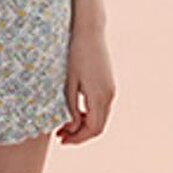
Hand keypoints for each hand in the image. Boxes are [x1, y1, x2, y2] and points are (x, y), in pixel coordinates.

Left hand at [56, 24, 114, 144]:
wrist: (89, 31)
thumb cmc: (75, 54)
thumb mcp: (68, 82)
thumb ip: (70, 107)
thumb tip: (72, 127)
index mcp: (98, 96)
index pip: (93, 129)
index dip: (78, 138)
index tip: (62, 140)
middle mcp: (109, 95)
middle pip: (98, 126)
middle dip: (80, 135)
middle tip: (61, 136)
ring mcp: (111, 89)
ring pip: (100, 118)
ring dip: (84, 125)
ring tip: (64, 126)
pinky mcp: (109, 84)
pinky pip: (101, 107)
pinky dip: (89, 114)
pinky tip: (74, 112)